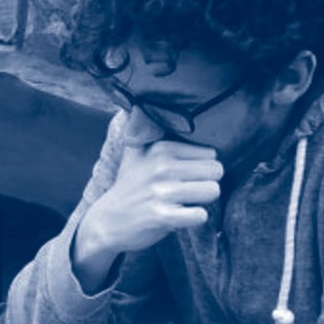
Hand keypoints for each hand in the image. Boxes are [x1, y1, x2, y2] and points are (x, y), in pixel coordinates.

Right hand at [71, 113, 222, 290]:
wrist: (106, 221)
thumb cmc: (130, 186)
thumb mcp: (135, 152)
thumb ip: (147, 127)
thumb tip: (145, 101)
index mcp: (161, 148)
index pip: (211, 153)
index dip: (200, 167)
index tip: (181, 175)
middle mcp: (162, 166)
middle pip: (217, 171)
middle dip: (205, 183)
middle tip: (185, 190)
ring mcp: (162, 192)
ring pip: (213, 191)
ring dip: (201, 201)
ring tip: (181, 201)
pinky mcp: (162, 217)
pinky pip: (200, 215)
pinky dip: (194, 218)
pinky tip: (178, 216)